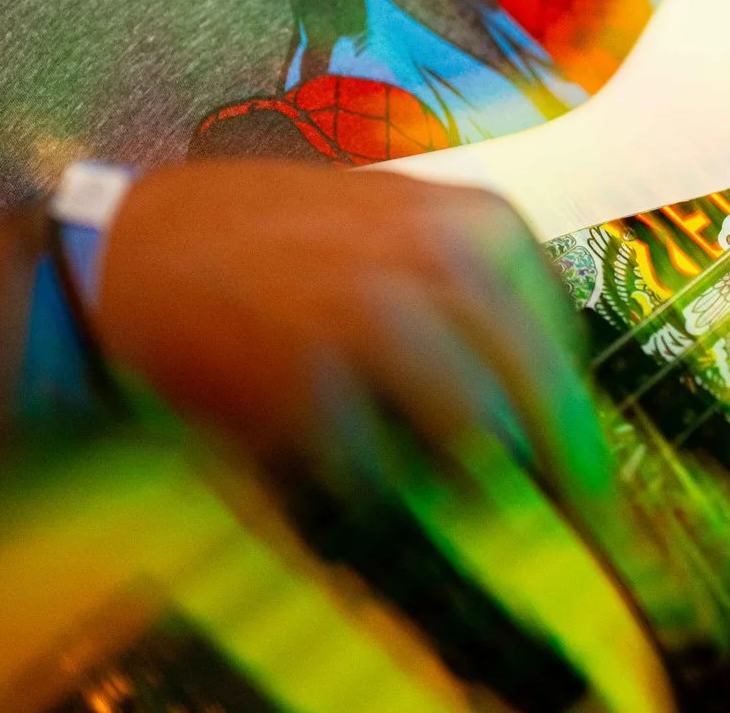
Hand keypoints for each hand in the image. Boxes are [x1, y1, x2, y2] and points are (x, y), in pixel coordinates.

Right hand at [91, 162, 611, 511]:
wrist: (144, 249)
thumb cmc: (279, 239)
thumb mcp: (400, 225)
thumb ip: (474, 287)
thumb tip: (547, 392)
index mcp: (474, 217)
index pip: (560, 328)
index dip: (573, 399)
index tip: (585, 452)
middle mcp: (439, 257)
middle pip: (536, 384)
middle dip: (564, 456)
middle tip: (584, 511)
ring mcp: (376, 316)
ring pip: (470, 432)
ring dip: (475, 478)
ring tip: (468, 499)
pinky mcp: (315, 378)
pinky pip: (377, 464)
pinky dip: (376, 480)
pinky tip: (358, 467)